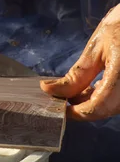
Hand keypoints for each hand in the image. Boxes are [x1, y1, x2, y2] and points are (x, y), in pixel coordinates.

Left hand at [41, 4, 119, 120]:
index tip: (59, 109)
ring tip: (75, 91)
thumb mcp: (95, 49)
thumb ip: (76, 75)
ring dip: (93, 103)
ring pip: (113, 106)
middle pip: (107, 109)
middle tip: (63, 99)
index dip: (77, 112)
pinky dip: (104, 97)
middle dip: (82, 107)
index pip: (99, 105)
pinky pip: (119, 99)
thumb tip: (49, 90)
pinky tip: (92, 88)